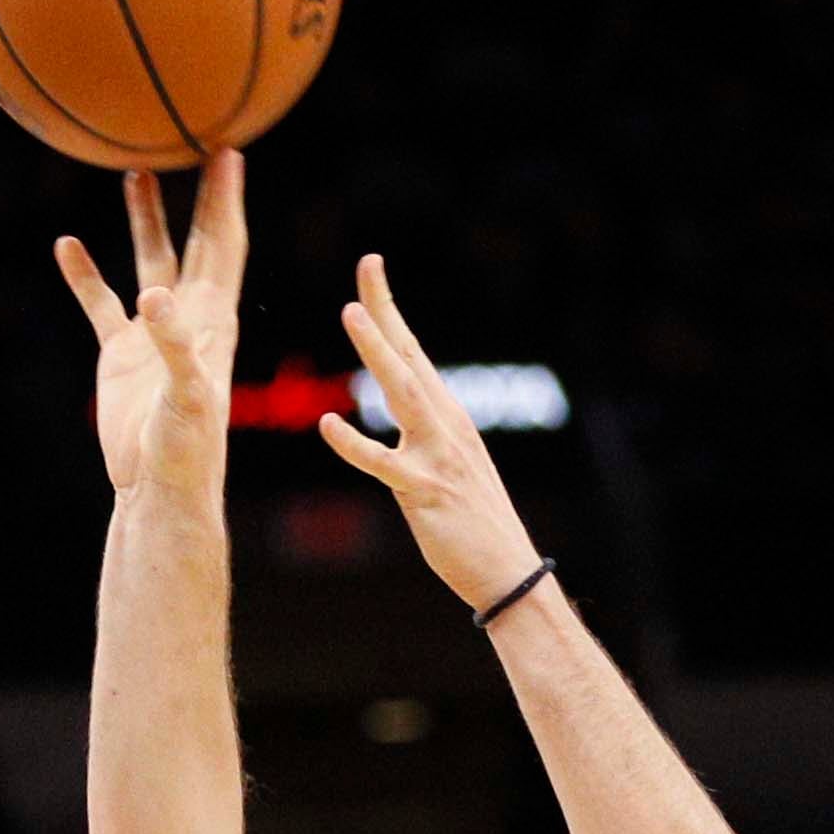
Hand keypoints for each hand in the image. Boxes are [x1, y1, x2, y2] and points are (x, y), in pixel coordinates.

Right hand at [54, 150, 250, 496]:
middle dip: (198, 194)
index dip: (225, 200)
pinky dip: (85, 274)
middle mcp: (187, 317)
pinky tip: (67, 245)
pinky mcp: (120, 354)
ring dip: (144, 220)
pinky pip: (100, 303)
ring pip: (149, 260)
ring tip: (136, 171)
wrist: (157, 487)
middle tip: (197, 141)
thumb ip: (172, 345)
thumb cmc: (186, 448)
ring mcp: (152, 332)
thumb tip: (151, 295)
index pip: (223, 246)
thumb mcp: (186, 394)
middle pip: (195, 241)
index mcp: (213, 320)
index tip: (229, 152)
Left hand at [315, 254, 548, 616]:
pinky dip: (354, 445)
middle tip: (367, 265)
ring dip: (375, 351)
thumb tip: (397, 414)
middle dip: (385, 309)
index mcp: (447, 415)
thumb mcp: (447, 464)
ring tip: (350, 314)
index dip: (389, 310)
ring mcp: (437, 455)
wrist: (505, 569)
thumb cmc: (472, 521)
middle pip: (408, 356)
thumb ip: (422, 435)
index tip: (371, 269)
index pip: (412, 352)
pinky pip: (384, 464)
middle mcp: (445, 424)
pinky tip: (328, 424)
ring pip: (401, 392)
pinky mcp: (425, 491)